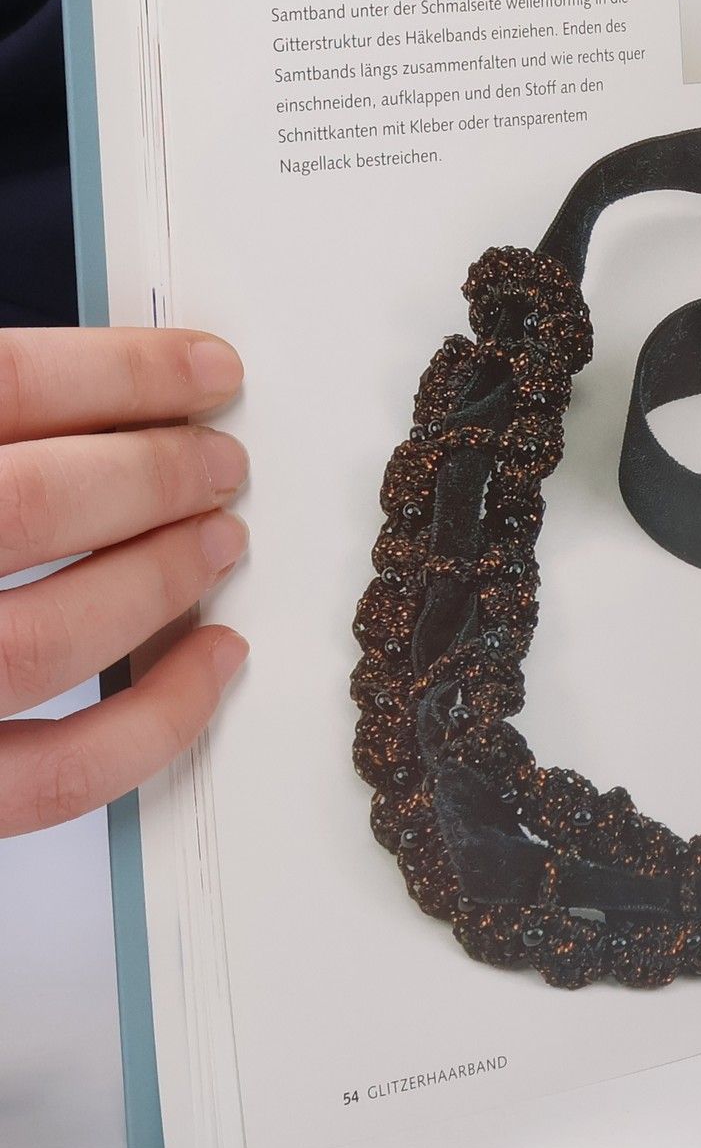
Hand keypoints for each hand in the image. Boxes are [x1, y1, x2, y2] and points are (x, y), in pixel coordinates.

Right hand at [0, 329, 248, 835]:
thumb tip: (91, 391)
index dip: (118, 371)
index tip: (201, 369)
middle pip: (32, 504)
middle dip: (154, 473)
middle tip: (217, 460)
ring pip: (48, 638)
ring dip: (161, 578)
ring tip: (220, 536)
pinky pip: (53, 777)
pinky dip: (157, 719)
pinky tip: (211, 659)